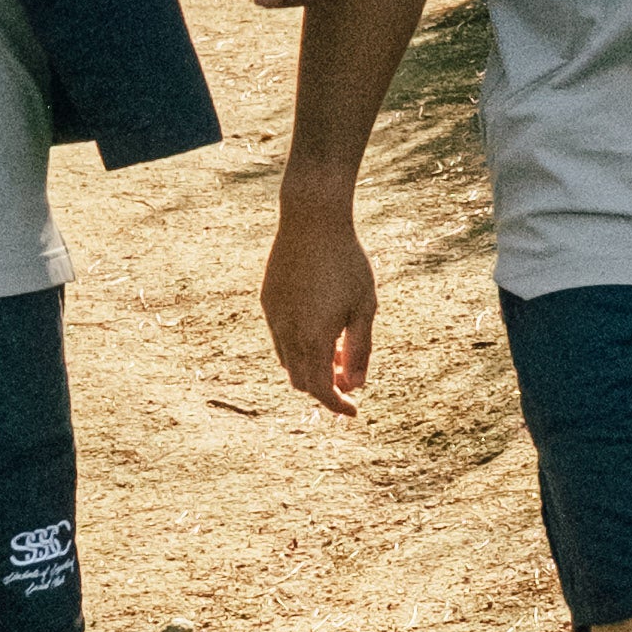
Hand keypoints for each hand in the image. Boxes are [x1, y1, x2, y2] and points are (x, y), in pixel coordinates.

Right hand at [263, 191, 376, 408]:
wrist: (312, 220)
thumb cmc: (347, 262)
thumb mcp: (364, 307)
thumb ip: (361, 349)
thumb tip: (357, 384)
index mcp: (313, 337)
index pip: (321, 389)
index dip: (337, 405)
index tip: (353, 411)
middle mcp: (287, 332)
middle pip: (301, 381)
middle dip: (324, 387)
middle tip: (348, 378)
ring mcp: (273, 316)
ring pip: (287, 359)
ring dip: (310, 365)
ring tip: (337, 347)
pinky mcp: (267, 301)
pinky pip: (279, 336)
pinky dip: (297, 344)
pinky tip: (318, 324)